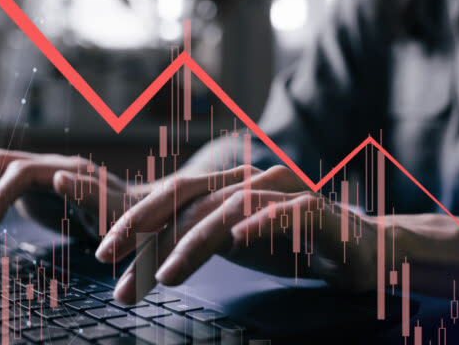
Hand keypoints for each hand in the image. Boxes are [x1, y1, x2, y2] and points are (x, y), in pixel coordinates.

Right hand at [0, 149, 126, 236]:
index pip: (20, 172)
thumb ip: (89, 193)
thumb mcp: (116, 209)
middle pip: (1, 160)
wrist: (137, 213)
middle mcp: (53, 166)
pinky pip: (6, 185)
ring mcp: (44, 175)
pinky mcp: (39, 189)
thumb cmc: (131, 215)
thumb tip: (57, 177)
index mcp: (69, 170)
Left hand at [96, 164, 375, 302]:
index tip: (103, 256)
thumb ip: (195, 243)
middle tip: (111, 259)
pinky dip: (262, 223)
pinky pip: (287, 211)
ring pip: (229, 209)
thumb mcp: (232, 245)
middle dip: (145, 227)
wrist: (356, 247)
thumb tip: (146, 260)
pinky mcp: (315, 208)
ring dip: (194, 241)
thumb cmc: (289, 246)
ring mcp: (281, 192)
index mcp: (224, 189)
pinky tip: (238, 241)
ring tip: (165, 276)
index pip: (171, 200)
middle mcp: (247, 183)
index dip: (134, 222)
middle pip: (188, 197)